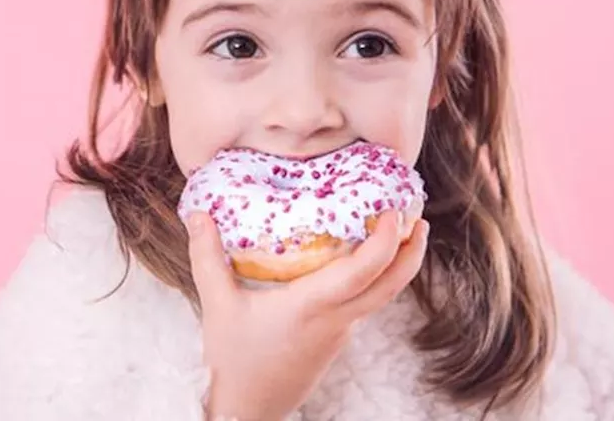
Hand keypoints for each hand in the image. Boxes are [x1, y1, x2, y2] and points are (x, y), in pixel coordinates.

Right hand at [186, 210, 429, 420]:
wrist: (246, 412)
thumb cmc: (233, 361)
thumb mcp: (217, 305)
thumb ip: (207, 256)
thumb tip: (197, 212)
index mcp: (313, 307)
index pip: (364, 272)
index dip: (385, 240)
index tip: (391, 211)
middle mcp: (336, 319)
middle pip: (391, 286)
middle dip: (411, 251)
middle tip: (416, 216)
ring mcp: (340, 333)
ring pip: (381, 295)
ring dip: (394, 264)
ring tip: (391, 230)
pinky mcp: (335, 340)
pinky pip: (363, 304)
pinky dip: (372, 278)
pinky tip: (356, 261)